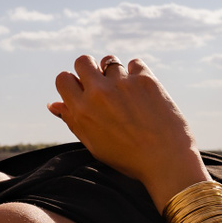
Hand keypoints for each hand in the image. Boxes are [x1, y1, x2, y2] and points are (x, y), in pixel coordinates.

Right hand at [48, 55, 207, 209]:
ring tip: (125, 91)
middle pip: (83, 61)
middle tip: (102, 85)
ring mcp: (122, 84)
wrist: (167, 162)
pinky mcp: (145, 79)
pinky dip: (137, 74)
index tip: (83, 91)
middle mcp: (98, 93)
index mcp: (82, 111)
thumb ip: (73, 121)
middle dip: (90, 70)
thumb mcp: (94, 144)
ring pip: (109, 60)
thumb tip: (54, 105)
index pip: (63, 79)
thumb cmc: (129, 158)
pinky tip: (143, 92)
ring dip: (114, 72)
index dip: (73, 83)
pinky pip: (135, 63)